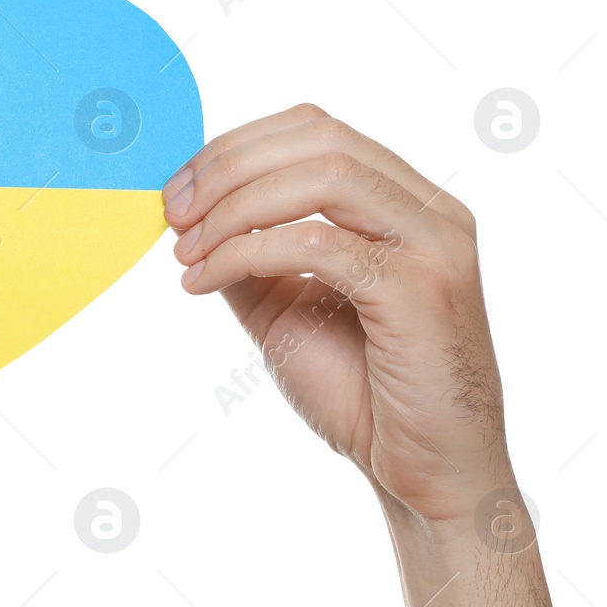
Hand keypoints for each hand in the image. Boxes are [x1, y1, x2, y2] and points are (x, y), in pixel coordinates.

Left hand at [164, 104, 504, 520]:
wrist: (426, 476)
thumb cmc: (364, 395)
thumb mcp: (285, 308)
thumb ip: (249, 257)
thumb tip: (188, 217)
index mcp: (406, 203)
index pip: (316, 130)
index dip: (237, 146)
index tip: (178, 190)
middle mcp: (431, 210)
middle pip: (318, 138)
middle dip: (229, 167)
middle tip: (172, 212)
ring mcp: (434, 244)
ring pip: (323, 176)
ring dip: (236, 206)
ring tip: (186, 249)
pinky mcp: (420, 289)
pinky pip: (317, 245)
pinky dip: (246, 253)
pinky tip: (204, 282)